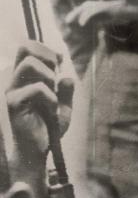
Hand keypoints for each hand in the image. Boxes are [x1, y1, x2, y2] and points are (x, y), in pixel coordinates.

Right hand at [6, 41, 73, 197]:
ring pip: (30, 64)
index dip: (48, 51)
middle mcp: (15, 79)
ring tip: (52, 96)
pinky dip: (51, 98)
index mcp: (25, 76)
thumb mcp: (64, 107)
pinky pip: (36, 89)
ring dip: (49, 77)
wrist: (37, 151)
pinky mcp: (13, 104)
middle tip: (55, 80)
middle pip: (26, 47)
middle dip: (48, 59)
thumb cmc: (48, 127)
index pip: (29, 46)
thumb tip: (67, 76)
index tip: (60, 66)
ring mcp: (12, 90)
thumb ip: (66, 90)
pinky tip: (51, 110)